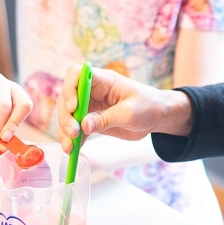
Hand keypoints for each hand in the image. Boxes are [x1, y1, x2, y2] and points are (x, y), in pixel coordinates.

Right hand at [56, 65, 193, 152]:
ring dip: (65, 131)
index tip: (74, 107)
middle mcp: (92, 92)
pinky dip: (72, 139)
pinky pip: (76, 128)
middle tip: (73, 133)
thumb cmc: (148, 107)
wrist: (158, 117)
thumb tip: (83, 126)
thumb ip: (106, 119)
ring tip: (70, 147)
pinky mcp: (92, 121)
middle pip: (67, 98)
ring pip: (68, 115)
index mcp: (103, 81)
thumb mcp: (130, 113)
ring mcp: (90, 106)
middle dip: (66, 116)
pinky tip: (73, 150)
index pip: (76, 74)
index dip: (70, 89)